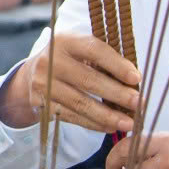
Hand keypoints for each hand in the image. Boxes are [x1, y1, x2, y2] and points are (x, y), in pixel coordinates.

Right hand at [3, 34, 139, 133]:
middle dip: (117, 94)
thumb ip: (102, 60)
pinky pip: (72, 117)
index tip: (136, 78)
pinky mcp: (41, 104)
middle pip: (88, 80)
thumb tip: (134, 81)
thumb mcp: (79, 50)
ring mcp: (43, 84)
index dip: (117, 65)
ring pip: (80, 103)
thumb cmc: (68, 62)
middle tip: (139, 103)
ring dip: (108, 115)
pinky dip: (93, 124)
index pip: (94, 50)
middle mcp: (50, 61)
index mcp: (64, 41)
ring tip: (129, 123)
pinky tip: (110, 127)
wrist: (30, 76)